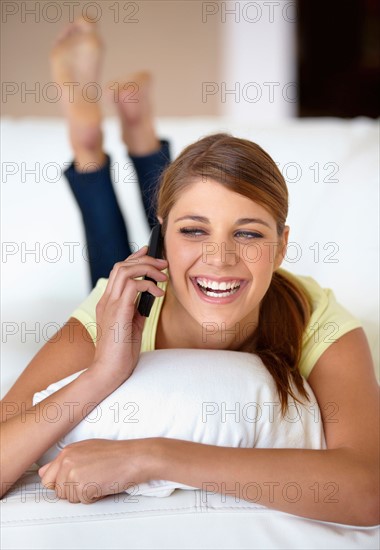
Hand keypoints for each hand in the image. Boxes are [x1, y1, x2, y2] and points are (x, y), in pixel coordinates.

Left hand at [38, 438, 155, 502]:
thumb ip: (65, 460)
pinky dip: (94, 497)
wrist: (134, 457)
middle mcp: (67, 460)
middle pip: (58, 490)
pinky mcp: (82, 485)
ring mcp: (73, 473)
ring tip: (98, 479)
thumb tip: (44, 473)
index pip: (47, 477)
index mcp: (67, 451)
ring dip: (84, 494)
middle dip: (73, 490)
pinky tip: (103, 484)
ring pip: (69, 498)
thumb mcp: (87, 449)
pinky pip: (83, 501)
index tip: (73, 481)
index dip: (61, 483)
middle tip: (91, 479)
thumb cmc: (116, 454)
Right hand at [91, 246, 167, 387]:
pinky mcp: (118, 311)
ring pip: (125, 270)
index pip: (119, 271)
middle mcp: (106, 300)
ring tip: (163, 277)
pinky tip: (159, 294)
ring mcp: (110, 305)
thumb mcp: (131, 325)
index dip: (135, 258)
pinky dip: (149, 285)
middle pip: (122, 265)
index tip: (150, 253)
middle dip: (145, 259)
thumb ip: (136, 308)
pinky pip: (133, 285)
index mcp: (107, 302)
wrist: (109, 371)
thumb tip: (149, 295)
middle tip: (163, 264)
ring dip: (148, 269)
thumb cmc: (120, 352)